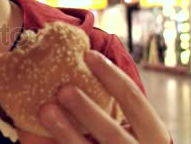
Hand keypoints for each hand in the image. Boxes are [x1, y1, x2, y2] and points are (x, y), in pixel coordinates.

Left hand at [19, 51, 170, 143]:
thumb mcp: (131, 130)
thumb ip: (111, 109)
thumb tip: (79, 64)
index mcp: (154, 136)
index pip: (134, 100)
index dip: (111, 75)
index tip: (87, 55)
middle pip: (113, 135)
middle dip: (88, 111)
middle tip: (63, 90)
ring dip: (66, 133)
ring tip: (45, 111)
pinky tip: (35, 136)